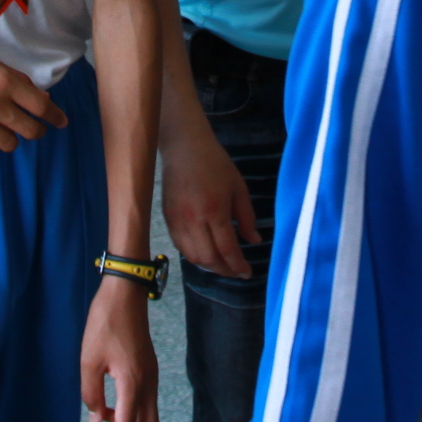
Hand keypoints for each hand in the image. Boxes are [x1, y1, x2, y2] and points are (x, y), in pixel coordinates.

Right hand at [0, 30, 66, 162]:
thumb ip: (16, 81)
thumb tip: (41, 99)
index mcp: (5, 81)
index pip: (42, 106)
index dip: (55, 116)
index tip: (61, 122)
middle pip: (31, 130)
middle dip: (37, 130)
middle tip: (35, 128)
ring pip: (10, 144)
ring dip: (11, 138)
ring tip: (3, 130)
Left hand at [81, 275, 157, 421]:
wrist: (125, 293)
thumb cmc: (104, 323)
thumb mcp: (88, 360)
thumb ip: (92, 393)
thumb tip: (99, 419)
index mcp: (133, 380)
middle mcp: (148, 382)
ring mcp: (151, 375)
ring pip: (151, 416)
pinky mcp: (148, 368)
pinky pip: (146, 402)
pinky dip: (135, 417)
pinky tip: (116, 418)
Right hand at [161, 117, 259, 277]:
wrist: (185, 148)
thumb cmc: (216, 164)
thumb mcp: (238, 188)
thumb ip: (247, 217)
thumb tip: (254, 241)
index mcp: (214, 211)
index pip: (227, 249)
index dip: (238, 265)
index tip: (247, 273)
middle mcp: (194, 220)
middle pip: (209, 259)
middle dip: (224, 270)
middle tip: (236, 271)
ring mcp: (178, 221)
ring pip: (193, 257)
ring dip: (209, 266)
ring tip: (222, 265)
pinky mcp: (168, 219)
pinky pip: (181, 247)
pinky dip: (194, 256)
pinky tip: (205, 254)